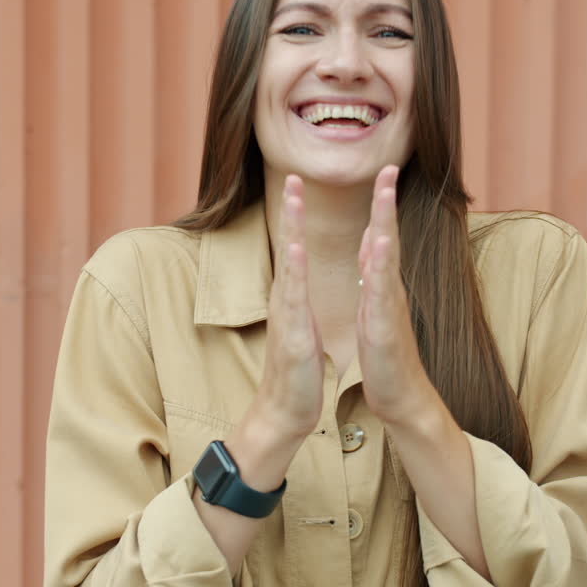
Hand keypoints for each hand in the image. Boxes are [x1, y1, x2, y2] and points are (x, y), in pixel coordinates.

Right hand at [252, 175, 324, 438]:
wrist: (285, 410)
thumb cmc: (296, 371)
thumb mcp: (300, 327)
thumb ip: (297, 302)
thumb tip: (295, 284)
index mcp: (293, 297)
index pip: (295, 249)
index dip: (297, 218)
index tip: (299, 186)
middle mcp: (285, 298)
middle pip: (288, 245)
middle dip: (290, 210)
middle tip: (292, 175)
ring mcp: (287, 313)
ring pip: (289, 262)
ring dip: (291, 228)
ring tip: (293, 197)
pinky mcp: (293, 331)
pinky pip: (294, 296)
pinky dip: (295, 269)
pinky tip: (297, 247)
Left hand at [357, 166, 433, 424]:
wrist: (402, 397)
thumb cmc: (386, 358)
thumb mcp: (376, 312)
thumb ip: (377, 281)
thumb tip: (375, 253)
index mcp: (382, 288)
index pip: (381, 239)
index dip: (380, 208)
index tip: (382, 174)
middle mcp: (389, 291)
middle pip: (388, 238)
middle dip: (387, 203)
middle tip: (388, 168)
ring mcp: (389, 307)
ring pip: (387, 260)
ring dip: (386, 226)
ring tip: (385, 194)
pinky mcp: (384, 327)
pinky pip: (381, 294)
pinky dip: (380, 270)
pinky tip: (379, 248)